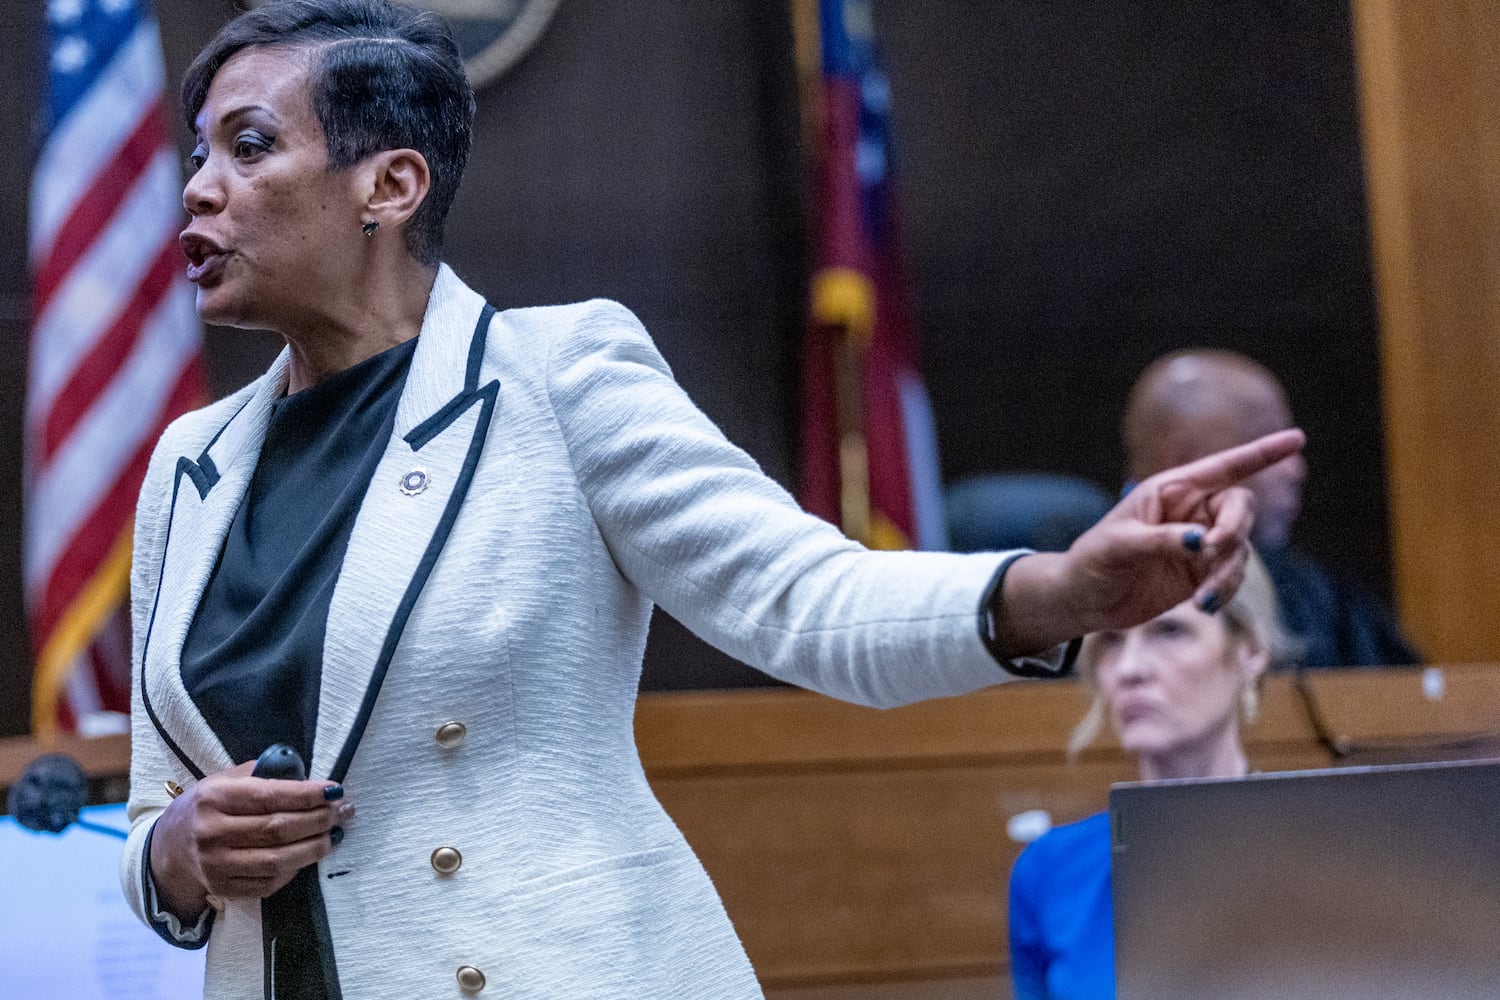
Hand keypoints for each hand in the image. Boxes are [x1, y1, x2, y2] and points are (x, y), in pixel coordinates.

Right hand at [148, 761, 352, 922]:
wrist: (167, 850)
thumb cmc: (205, 808)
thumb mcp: (223, 781)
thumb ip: (260, 775)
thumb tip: (307, 776)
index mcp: (213, 798)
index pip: (269, 796)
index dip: (307, 794)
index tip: (335, 790)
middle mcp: (212, 833)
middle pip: (277, 829)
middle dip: (318, 819)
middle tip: (343, 811)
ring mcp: (216, 866)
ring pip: (277, 861)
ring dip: (314, 848)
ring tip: (335, 834)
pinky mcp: (223, 889)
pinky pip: (269, 883)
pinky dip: (295, 870)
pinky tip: (309, 855)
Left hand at [999, 428, 1304, 651]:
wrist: (1083, 600)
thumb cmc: (1093, 561)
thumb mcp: (1120, 545)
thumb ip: (1162, 540)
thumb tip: (1202, 542)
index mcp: (1171, 490)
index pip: (1224, 467)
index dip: (1261, 454)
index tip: (1298, 439)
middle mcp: (1191, 512)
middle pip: (1240, 508)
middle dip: (1235, 528)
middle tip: (1213, 549)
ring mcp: (1199, 544)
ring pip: (1240, 548)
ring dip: (1228, 572)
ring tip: (1203, 599)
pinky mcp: (1202, 574)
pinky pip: (1231, 575)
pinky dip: (1225, 590)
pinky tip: (1204, 605)